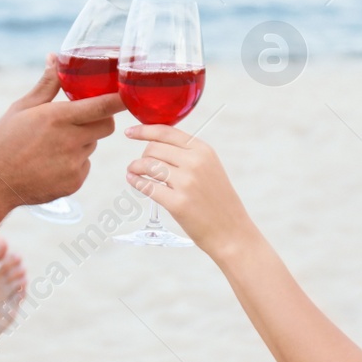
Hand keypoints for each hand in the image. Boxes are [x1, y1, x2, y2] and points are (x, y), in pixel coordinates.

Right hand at [0, 53, 123, 210]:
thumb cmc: (3, 140)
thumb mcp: (22, 108)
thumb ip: (46, 84)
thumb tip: (54, 57)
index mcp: (58, 118)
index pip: (102, 106)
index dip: (120, 99)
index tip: (130, 93)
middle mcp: (70, 141)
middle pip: (106, 126)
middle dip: (101, 119)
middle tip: (81, 119)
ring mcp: (74, 164)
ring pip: (92, 145)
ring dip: (81, 141)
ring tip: (52, 145)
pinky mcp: (74, 182)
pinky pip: (84, 166)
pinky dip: (73, 163)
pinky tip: (50, 164)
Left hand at [125, 124, 257, 260]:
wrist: (231, 231)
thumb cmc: (218, 202)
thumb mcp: (210, 168)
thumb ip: (188, 154)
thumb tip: (155, 146)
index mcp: (203, 150)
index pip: (166, 132)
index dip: (144, 130)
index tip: (130, 132)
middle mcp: (195, 162)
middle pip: (154, 148)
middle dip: (142, 156)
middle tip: (139, 165)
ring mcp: (186, 182)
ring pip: (148, 165)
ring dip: (135, 167)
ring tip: (134, 172)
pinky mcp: (177, 203)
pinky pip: (147, 186)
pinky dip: (136, 182)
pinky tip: (133, 181)